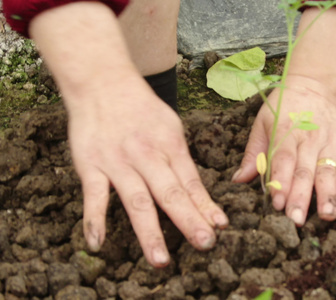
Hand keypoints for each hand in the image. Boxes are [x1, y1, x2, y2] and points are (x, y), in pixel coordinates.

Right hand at [67, 78, 227, 267]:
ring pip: (137, 201)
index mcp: (170, 146)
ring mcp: (118, 162)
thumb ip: (182, 160)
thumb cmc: (141, 108)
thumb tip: (197, 192)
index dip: (205, 206)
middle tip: (205, 244)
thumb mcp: (171, 127)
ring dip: (150, 232)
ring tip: (161, 259)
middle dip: (189, 220)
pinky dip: (94, 219)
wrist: (102, 82)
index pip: (191, 182)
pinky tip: (98, 242)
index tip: (220, 226)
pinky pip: (93, 196)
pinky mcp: (91, 165)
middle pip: (171, 193)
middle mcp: (147, 156)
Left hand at [233, 75, 335, 225]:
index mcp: (286, 132)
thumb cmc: (282, 107)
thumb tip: (239, 180)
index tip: (278, 203)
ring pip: (329, 170)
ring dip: (328, 194)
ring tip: (328, 215)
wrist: (310, 85)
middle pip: (305, 170)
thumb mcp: (262, 123)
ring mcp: (331, 141)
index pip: (283, 160)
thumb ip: (254, 153)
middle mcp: (310, 138)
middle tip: (297, 219)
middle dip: (301, 196)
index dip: (280, 182)